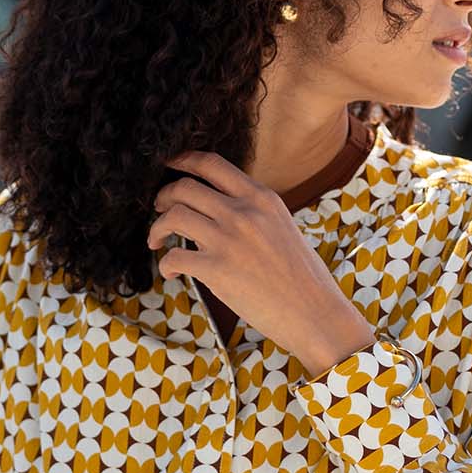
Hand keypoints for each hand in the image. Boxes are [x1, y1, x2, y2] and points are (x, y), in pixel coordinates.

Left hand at [149, 149, 376, 377]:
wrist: (314, 312)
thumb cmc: (302, 277)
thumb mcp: (282, 226)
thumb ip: (253, 212)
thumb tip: (220, 209)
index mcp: (261, 197)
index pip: (212, 164)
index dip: (183, 160)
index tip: (169, 165)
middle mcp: (243, 212)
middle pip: (185, 187)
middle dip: (164, 196)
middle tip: (159, 208)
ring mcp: (228, 239)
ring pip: (174, 217)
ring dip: (157, 228)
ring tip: (157, 240)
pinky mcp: (216, 269)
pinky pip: (174, 257)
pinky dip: (166, 264)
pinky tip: (171, 272)